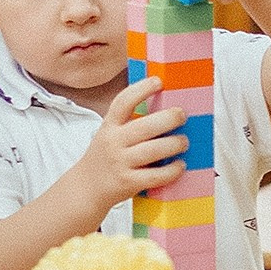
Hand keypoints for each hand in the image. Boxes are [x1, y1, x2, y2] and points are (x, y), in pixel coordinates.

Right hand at [71, 77, 187, 210]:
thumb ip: (129, 123)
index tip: (158, 82)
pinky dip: (172, 170)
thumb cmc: (104, 157)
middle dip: (169, 118)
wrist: (86, 188)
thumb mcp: (109, 134)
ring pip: (153, 150)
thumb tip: (164, 110)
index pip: (123, 102)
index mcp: (109, 126)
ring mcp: (120, 163)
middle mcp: (113, 142)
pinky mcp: (128, 182)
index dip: (141, 89)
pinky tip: (179, 165)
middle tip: (182, 115)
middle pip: (145, 126)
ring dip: (174, 144)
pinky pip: (155, 176)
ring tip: (184, 141)